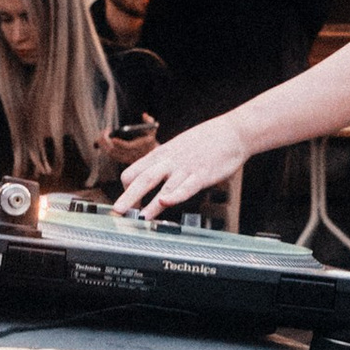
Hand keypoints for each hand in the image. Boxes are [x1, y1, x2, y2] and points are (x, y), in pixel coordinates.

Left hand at [91, 118, 157, 192]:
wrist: (152, 153)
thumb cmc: (150, 138)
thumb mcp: (152, 129)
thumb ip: (149, 121)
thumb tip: (144, 115)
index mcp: (140, 146)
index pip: (128, 147)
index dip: (119, 143)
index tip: (112, 137)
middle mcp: (132, 154)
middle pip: (116, 151)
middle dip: (107, 142)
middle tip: (103, 132)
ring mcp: (126, 159)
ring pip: (111, 154)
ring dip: (104, 146)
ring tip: (100, 136)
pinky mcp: (122, 160)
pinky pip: (111, 156)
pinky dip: (104, 149)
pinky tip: (102, 142)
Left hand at [119, 110, 249, 219]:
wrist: (232, 132)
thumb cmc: (206, 141)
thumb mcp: (178, 148)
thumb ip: (164, 162)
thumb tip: (151, 176)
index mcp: (161, 154)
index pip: (134, 171)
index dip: (127, 188)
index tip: (125, 202)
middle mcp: (170, 161)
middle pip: (143, 179)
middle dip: (128, 197)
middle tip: (117, 212)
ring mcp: (186, 168)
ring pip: (164, 186)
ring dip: (151, 204)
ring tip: (140, 217)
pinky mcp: (202, 174)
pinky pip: (187, 187)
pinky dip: (176, 195)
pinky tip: (165, 202)